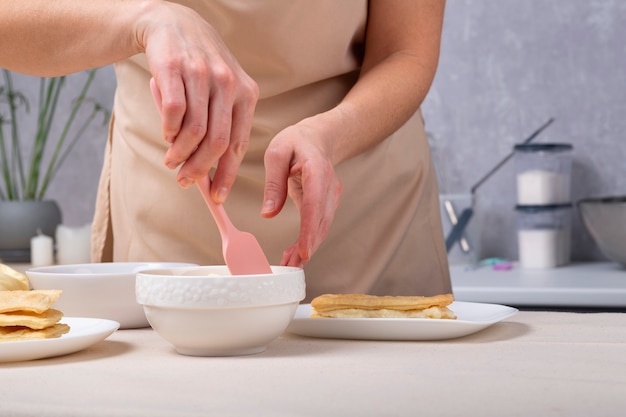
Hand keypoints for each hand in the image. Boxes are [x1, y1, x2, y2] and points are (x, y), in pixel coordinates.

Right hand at [139, 2, 257, 200]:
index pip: (238, 144)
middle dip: (200, 169)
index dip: (227, 174)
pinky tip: (166, 135)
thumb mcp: (221, 91)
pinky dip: (168, 130)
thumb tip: (213, 171)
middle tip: (184, 180)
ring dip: (180, 153)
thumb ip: (222, 125)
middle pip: (217, 142)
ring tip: (171, 161)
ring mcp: (203, 74)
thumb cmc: (199, 69)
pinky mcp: (176, 68)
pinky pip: (174, 112)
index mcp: (247, 94)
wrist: (173, 25)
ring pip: (194, 131)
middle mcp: (229, 84)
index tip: (217, 196)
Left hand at [262, 123, 342, 266]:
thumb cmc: (295, 142)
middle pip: (321, 222)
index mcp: (317, 171)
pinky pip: (319, 226)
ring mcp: (332, 197)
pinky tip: (296, 254)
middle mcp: (329, 187)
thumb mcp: (277, 153)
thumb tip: (268, 213)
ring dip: (308, 247)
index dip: (309, 230)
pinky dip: (309, 241)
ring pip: (322, 228)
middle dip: (307, 247)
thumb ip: (273, 183)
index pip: (315, 205)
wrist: (318, 138)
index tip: (303, 251)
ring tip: (290, 264)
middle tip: (290, 266)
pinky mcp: (327, 205)